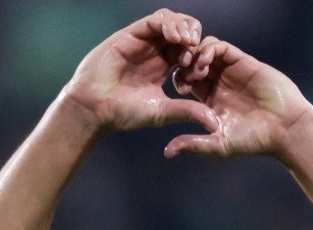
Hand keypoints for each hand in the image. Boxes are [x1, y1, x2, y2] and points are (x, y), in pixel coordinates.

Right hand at [62, 10, 219, 136]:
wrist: (97, 108)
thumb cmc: (125, 112)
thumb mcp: (163, 112)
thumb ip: (187, 112)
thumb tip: (215, 125)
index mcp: (165, 67)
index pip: (189, 52)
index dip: (199, 58)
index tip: (201, 71)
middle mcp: (156, 51)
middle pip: (183, 31)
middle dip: (195, 37)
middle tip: (199, 50)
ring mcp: (144, 42)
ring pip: (171, 21)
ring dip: (184, 27)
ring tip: (188, 41)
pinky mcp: (132, 34)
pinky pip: (155, 21)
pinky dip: (169, 24)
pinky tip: (175, 37)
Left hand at [165, 38, 312, 158]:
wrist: (283, 128)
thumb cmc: (253, 140)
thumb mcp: (218, 145)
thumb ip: (193, 145)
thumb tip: (167, 152)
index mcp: (209, 100)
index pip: (185, 82)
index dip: (178, 81)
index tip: (176, 89)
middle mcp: (218, 83)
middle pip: (191, 63)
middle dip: (183, 65)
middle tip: (182, 74)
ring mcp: (230, 71)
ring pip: (203, 51)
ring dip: (194, 55)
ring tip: (195, 69)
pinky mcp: (242, 62)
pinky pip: (221, 47)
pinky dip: (209, 49)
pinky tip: (205, 62)